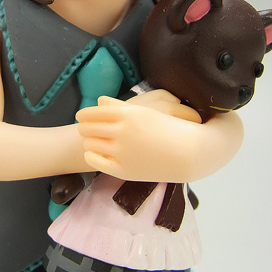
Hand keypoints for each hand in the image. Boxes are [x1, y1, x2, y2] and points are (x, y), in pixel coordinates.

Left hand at [76, 94, 200, 181]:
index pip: (94, 113)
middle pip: (89, 128)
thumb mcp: (146, 111)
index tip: (81, 115)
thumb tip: (99, 101)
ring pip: (91, 144)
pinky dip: (92, 155)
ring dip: (88, 141)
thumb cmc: (170, 128)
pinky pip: (96, 161)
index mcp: (128, 114)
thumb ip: (120, 106)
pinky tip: (95, 154)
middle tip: (83, 128)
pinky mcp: (123, 169)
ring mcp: (122, 152)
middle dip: (84, 127)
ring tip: (90, 140)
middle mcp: (122, 132)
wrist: (190, 154)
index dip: (85, 114)